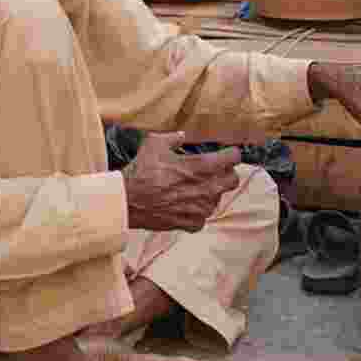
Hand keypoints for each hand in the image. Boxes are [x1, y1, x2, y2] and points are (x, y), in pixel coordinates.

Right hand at [122, 132, 239, 232]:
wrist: (127, 200)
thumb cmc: (141, 171)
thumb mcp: (155, 144)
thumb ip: (173, 138)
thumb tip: (181, 137)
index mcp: (201, 166)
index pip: (233, 158)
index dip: (231, 154)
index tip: (226, 154)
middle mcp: (205, 188)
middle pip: (233, 181)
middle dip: (227, 174)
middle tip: (216, 171)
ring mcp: (199, 208)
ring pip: (217, 200)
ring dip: (210, 193)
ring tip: (194, 188)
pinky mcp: (190, 223)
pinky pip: (203, 218)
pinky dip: (196, 212)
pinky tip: (186, 205)